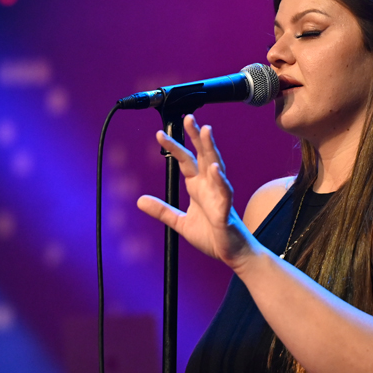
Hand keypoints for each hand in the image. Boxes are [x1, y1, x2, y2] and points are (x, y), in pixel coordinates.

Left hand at [136, 114, 259, 268]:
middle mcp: (209, 186)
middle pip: (202, 155)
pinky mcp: (226, 211)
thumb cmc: (212, 235)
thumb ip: (162, 210)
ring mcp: (219, 196)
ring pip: (215, 167)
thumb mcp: (180, 223)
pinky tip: (214, 169)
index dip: (174, 147)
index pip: (185, 161)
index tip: (160, 133)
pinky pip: (224, 193)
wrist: (232, 254)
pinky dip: (219, 180)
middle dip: (196, 136)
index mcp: (198, 187)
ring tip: (205, 131)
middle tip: (189, 117)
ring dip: (210, 149)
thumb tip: (140, 200)